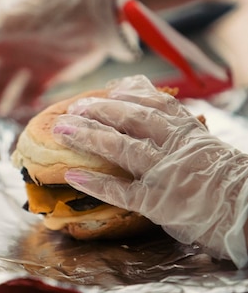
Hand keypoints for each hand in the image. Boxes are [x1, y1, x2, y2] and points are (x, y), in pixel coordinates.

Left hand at [53, 75, 247, 266]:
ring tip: (62, 129)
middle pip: (129, 118)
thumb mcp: (212, 150)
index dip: (126, 95)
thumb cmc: (235, 185)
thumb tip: (161, 133)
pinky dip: (94, 182)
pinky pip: (120, 189)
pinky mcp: (157, 200)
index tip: (107, 91)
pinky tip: (72, 175)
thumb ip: (186, 138)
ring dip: (87, 135)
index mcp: (189, 130)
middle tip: (74, 108)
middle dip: (98, 110)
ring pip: (119, 145)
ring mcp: (164, 171)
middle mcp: (174, 144)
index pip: (154, 103)